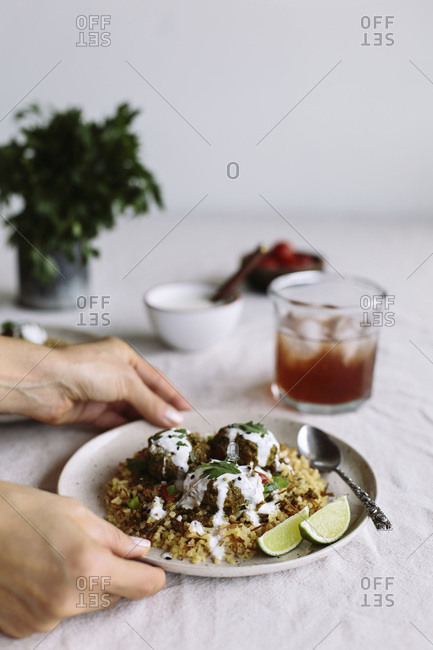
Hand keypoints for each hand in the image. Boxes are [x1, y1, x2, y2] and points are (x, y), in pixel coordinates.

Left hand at [0, 336, 190, 427]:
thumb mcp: (127, 382)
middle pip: (144, 394)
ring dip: (146, 421)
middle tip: (180, 427)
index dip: (173, 395)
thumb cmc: (86, 369)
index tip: (188, 410)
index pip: (156, 378)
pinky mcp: (90, 411)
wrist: (47, 384)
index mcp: (124, 356)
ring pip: (130, 409)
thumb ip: (151, 402)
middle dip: (161, 410)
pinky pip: (115, 421)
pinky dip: (128, 428)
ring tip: (165, 436)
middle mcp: (114, 372)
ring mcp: (102, 392)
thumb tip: (174, 418)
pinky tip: (141, 437)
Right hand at [0, 481, 164, 637]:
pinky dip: (53, 598)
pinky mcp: (24, 628)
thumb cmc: (20, 511)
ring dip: (80, 588)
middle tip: (87, 549)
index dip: (151, 575)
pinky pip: (55, 615)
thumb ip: (114, 537)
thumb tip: (140, 550)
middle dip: (110, 576)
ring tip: (53, 558)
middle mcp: (69, 600)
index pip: (143, 585)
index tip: (150, 568)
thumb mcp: (75, 512)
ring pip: (84, 606)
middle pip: (114, 596)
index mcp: (89, 566)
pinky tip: (35, 574)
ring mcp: (44, 619)